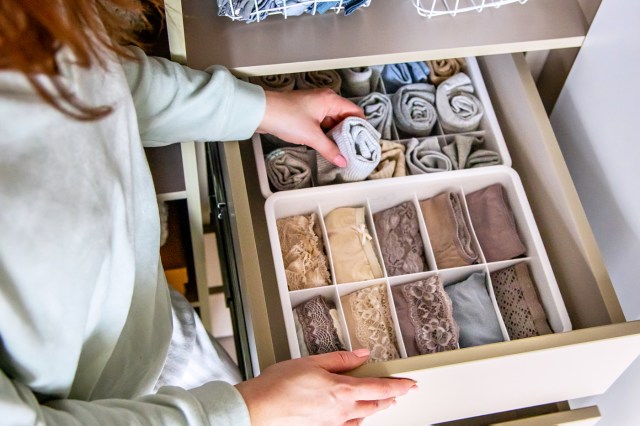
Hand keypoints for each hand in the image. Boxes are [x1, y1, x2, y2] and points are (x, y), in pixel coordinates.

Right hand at [235, 349, 415, 425]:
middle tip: (402, 392)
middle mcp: (342, 411)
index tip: (410, 384)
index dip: (398, 386)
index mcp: (342, 391)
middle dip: (391, 397)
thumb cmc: (279, 386)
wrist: (258, 410)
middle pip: (375, 405)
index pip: (380, 388)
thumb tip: (361, 355)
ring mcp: (332, 424)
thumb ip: (340, 359)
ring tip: (383, 402)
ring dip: (376, 408)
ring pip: (363, 417)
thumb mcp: (312, 362)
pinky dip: (358, 420)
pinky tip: (356, 418)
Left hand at [257, 88, 364, 166]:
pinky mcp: (305, 113)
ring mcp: (314, 106)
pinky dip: (325, 134)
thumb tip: (342, 160)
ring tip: (341, 151)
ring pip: (331, 122)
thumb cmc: (285, 116)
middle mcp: (324, 100)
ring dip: (335, 135)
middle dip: (348, 133)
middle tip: (353, 149)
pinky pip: (321, 124)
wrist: (261, 112)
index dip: (361, 126)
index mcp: (330, 100)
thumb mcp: (311, 136)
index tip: (364, 141)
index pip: (355, 111)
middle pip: (344, 117)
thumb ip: (329, 149)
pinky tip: (326, 145)